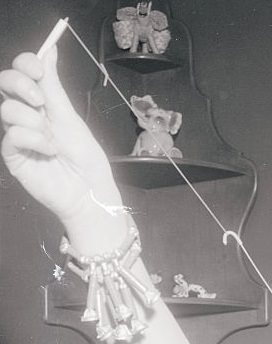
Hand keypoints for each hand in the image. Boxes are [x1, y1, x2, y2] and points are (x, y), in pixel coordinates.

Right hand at [0, 47, 122, 232]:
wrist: (90, 193)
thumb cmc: (86, 159)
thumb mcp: (71, 118)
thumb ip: (54, 86)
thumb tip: (49, 49)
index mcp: (42, 103)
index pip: (22, 71)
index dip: (25, 64)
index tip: (38, 68)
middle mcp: (25, 114)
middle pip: (4, 82)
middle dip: (21, 84)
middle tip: (40, 100)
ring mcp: (16, 134)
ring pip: (6, 107)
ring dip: (33, 120)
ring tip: (52, 139)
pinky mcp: (12, 154)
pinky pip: (12, 134)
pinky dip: (34, 139)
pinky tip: (49, 150)